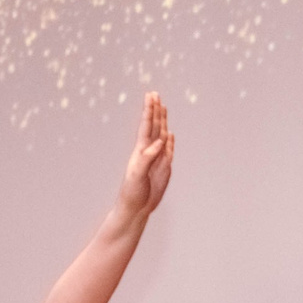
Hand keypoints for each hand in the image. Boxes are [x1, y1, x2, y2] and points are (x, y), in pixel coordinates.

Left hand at [114, 92, 175, 220]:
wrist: (136, 208)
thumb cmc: (132, 192)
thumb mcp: (137, 174)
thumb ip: (147, 157)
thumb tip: (159, 142)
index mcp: (141, 150)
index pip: (147, 126)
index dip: (149, 110)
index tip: (151, 96)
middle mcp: (149, 152)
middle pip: (154, 126)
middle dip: (155, 110)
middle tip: (155, 94)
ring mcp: (157, 159)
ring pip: (161, 135)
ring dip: (162, 121)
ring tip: (162, 108)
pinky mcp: (164, 168)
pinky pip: (169, 151)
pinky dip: (170, 141)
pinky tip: (170, 134)